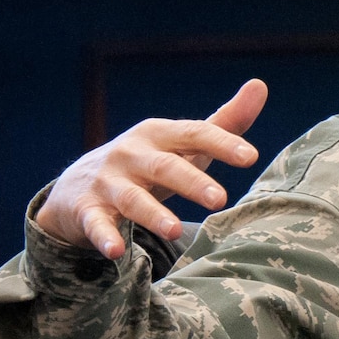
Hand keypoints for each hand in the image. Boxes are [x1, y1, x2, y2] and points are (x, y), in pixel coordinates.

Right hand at [36, 80, 267, 258]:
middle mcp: (131, 154)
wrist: (77, 186)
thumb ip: (224, 122)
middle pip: (164, 166)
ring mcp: (107, 182)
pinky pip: (96, 224)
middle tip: (220, 199)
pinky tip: (117, 252)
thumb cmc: (148, 163)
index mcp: (159, 134)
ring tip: (173, 230)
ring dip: (152, 213)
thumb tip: (260, 85)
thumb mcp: (183, 143)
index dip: (222, 143)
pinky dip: (104, 237)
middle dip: (192, 181)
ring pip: (132, 198)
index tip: (250, 156)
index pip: (194, 134)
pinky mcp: (86, 210)